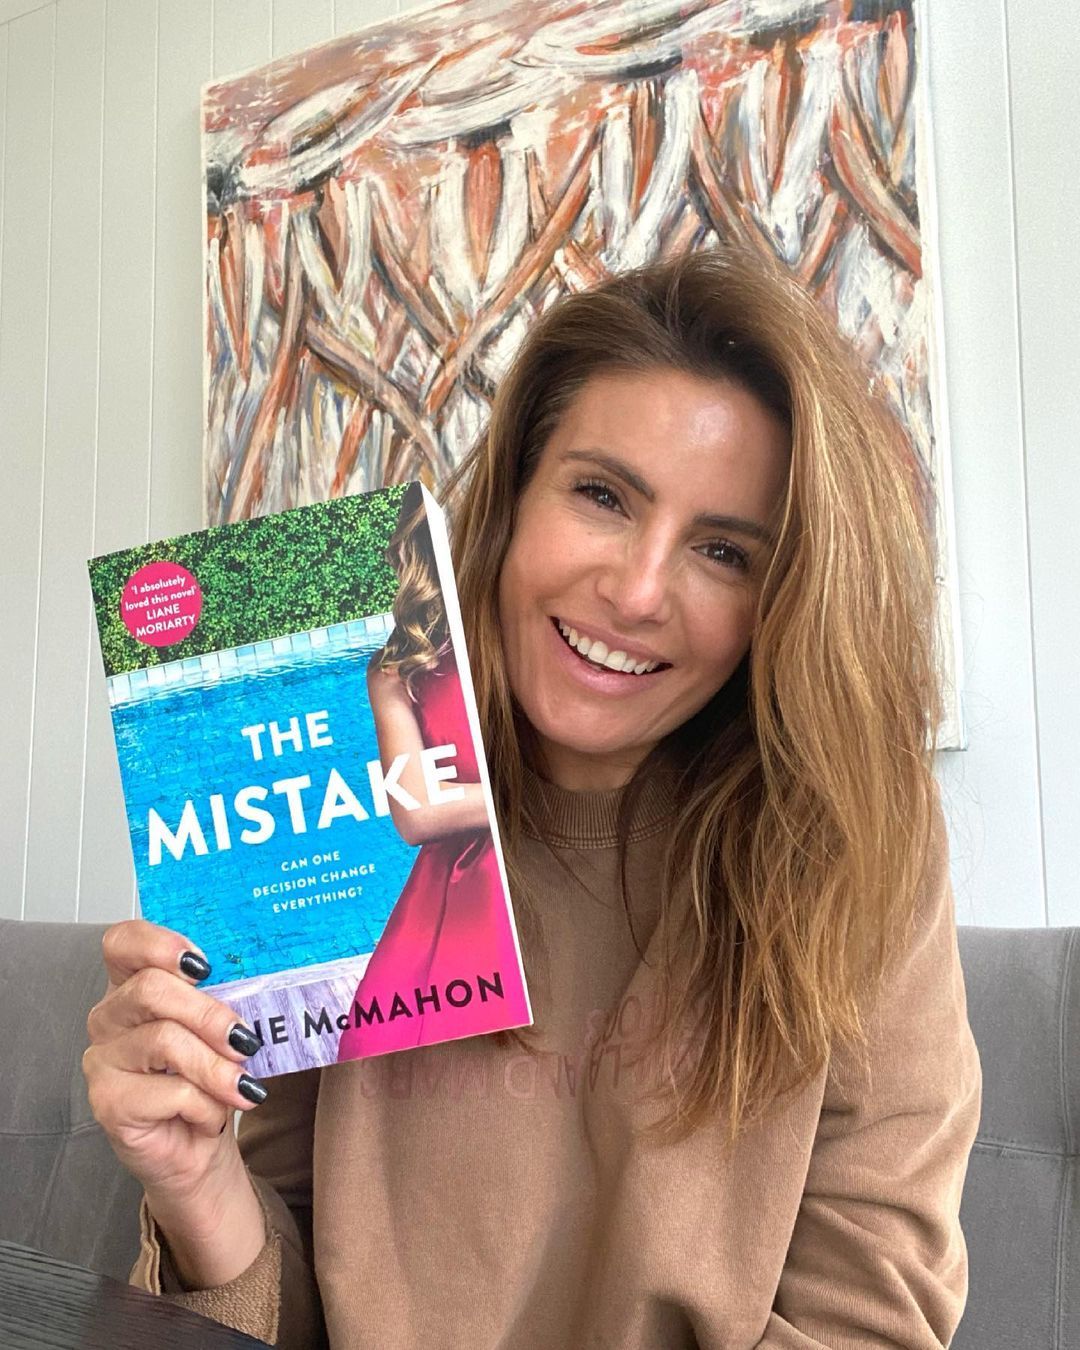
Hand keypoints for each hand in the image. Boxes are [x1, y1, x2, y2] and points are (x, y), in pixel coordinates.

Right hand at [83, 920, 268, 1279]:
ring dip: (216, 1066)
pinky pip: (170, 1092)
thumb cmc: (210, 1079)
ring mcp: (103, 1060)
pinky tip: (212, 1117)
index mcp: (133, 986)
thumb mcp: (221, 1030)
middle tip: (246, 1040)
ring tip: (242, 1086)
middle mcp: (109, 1017)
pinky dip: (206, 1105)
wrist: (199, 1148)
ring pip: (165, 1040)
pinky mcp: (109, 1103)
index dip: (158, 943)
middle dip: (209, 1013)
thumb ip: (226, 997)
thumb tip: (266, 976)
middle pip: (151, 989)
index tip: (203, 963)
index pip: (123, 942)